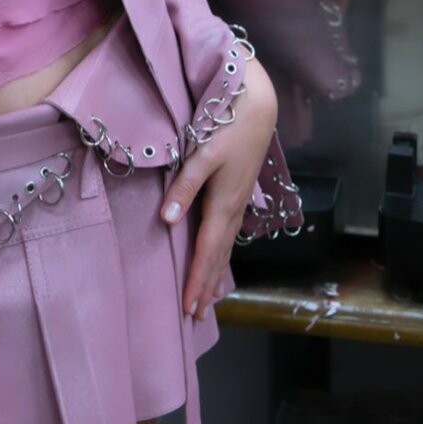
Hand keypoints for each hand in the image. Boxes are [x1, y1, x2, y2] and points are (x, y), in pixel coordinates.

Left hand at [160, 57, 277, 319]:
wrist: (256, 107)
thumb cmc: (226, 127)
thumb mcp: (202, 155)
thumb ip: (183, 187)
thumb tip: (166, 221)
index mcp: (222, 204)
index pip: (206, 252)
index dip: (197, 281)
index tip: (189, 308)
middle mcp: (233, 210)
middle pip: (218, 257)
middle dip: (207, 287)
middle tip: (196, 317)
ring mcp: (239, 203)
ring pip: (226, 248)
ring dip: (216, 275)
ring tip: (208, 300)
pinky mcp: (240, 194)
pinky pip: (230, 235)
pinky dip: (223, 256)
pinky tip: (220, 260)